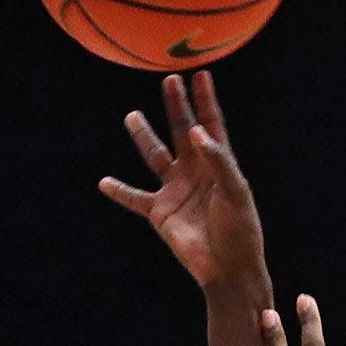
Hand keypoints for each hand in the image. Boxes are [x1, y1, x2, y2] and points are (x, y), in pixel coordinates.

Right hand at [99, 70, 265, 292]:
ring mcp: (176, 190)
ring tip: (131, 115)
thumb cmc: (241, 232)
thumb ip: (219, 161)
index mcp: (219, 165)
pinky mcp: (160, 213)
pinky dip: (119, 191)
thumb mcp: (236, 193)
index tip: (200, 75)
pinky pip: (135, 198)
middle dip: (176, 106)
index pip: (211, 125)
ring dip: (143, 136)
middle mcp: (196, 172)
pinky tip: (104, 182)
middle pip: (182, 131)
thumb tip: (197, 132)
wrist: (228, 270)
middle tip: (168, 80)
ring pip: (155, 156)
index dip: (206, 100)